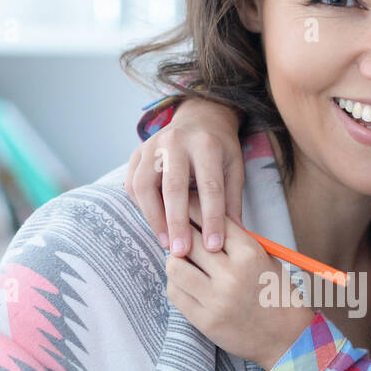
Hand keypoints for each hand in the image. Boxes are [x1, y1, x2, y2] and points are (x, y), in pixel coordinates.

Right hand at [125, 96, 244, 255]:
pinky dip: (142, 208)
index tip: (214, 247)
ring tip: (167, 244)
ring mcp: (152, 145)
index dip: (212, 219)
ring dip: (154, 219)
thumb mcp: (234, 168)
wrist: (198, 118)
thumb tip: (238, 237)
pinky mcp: (137, 153)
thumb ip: (232, 200)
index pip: (209, 187)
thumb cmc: (219, 149)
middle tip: (182, 252)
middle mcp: (176, 141)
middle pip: (173, 187)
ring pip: (144, 186)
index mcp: (206, 144)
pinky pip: (133, 185)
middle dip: (177, 223)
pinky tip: (156, 226)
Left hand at [165, 192, 315, 370]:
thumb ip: (237, 242)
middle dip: (180, 234)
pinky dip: (176, 284)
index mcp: (250, 253)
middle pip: (188, 239)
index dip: (193, 209)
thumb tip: (204, 220)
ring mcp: (217, 299)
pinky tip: (186, 283)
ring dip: (175, 261)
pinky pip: (175, 292)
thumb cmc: (276, 295)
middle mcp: (232, 274)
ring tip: (182, 262)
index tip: (184, 206)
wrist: (288, 339)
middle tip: (177, 235)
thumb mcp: (266, 260)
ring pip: (174, 266)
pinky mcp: (205, 320)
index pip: (212, 220)